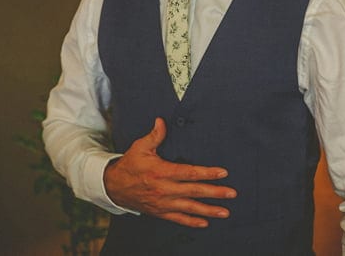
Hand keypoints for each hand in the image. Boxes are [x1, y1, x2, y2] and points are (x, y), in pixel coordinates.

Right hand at [104, 117, 236, 227]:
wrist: (113, 187)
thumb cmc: (130, 165)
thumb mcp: (140, 147)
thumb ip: (154, 135)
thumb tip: (162, 120)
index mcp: (161, 172)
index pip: (188, 173)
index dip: (207, 173)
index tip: (222, 172)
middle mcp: (164, 189)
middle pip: (194, 191)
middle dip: (215, 192)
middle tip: (231, 193)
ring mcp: (163, 203)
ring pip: (189, 208)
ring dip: (208, 211)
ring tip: (224, 212)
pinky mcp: (160, 212)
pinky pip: (178, 218)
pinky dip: (192, 222)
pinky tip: (205, 223)